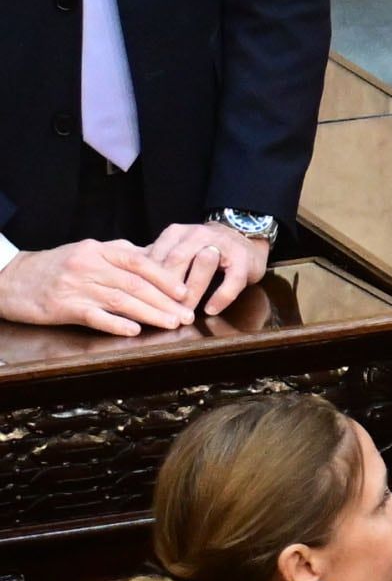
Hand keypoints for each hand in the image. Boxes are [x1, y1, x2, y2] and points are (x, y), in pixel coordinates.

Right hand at [0, 238, 198, 335]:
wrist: (11, 278)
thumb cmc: (54, 266)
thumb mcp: (87, 251)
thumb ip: (118, 254)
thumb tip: (153, 259)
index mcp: (99, 250)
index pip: (139, 261)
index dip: (165, 276)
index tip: (184, 291)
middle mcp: (90, 266)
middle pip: (135, 283)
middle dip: (165, 300)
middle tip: (186, 314)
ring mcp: (76, 287)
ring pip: (121, 300)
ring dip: (149, 313)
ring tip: (170, 323)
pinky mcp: (63, 307)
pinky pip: (94, 316)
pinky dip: (116, 324)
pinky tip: (134, 331)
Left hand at [146, 222, 272, 317]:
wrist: (245, 238)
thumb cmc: (204, 250)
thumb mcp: (177, 252)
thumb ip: (155, 264)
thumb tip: (124, 285)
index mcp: (176, 233)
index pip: (156, 256)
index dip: (145, 281)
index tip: (136, 304)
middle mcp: (198, 233)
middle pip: (177, 260)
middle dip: (166, 288)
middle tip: (158, 314)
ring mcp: (222, 243)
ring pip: (202, 264)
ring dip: (192, 292)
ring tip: (183, 315)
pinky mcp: (243, 258)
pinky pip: (231, 279)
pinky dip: (221, 296)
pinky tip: (211, 310)